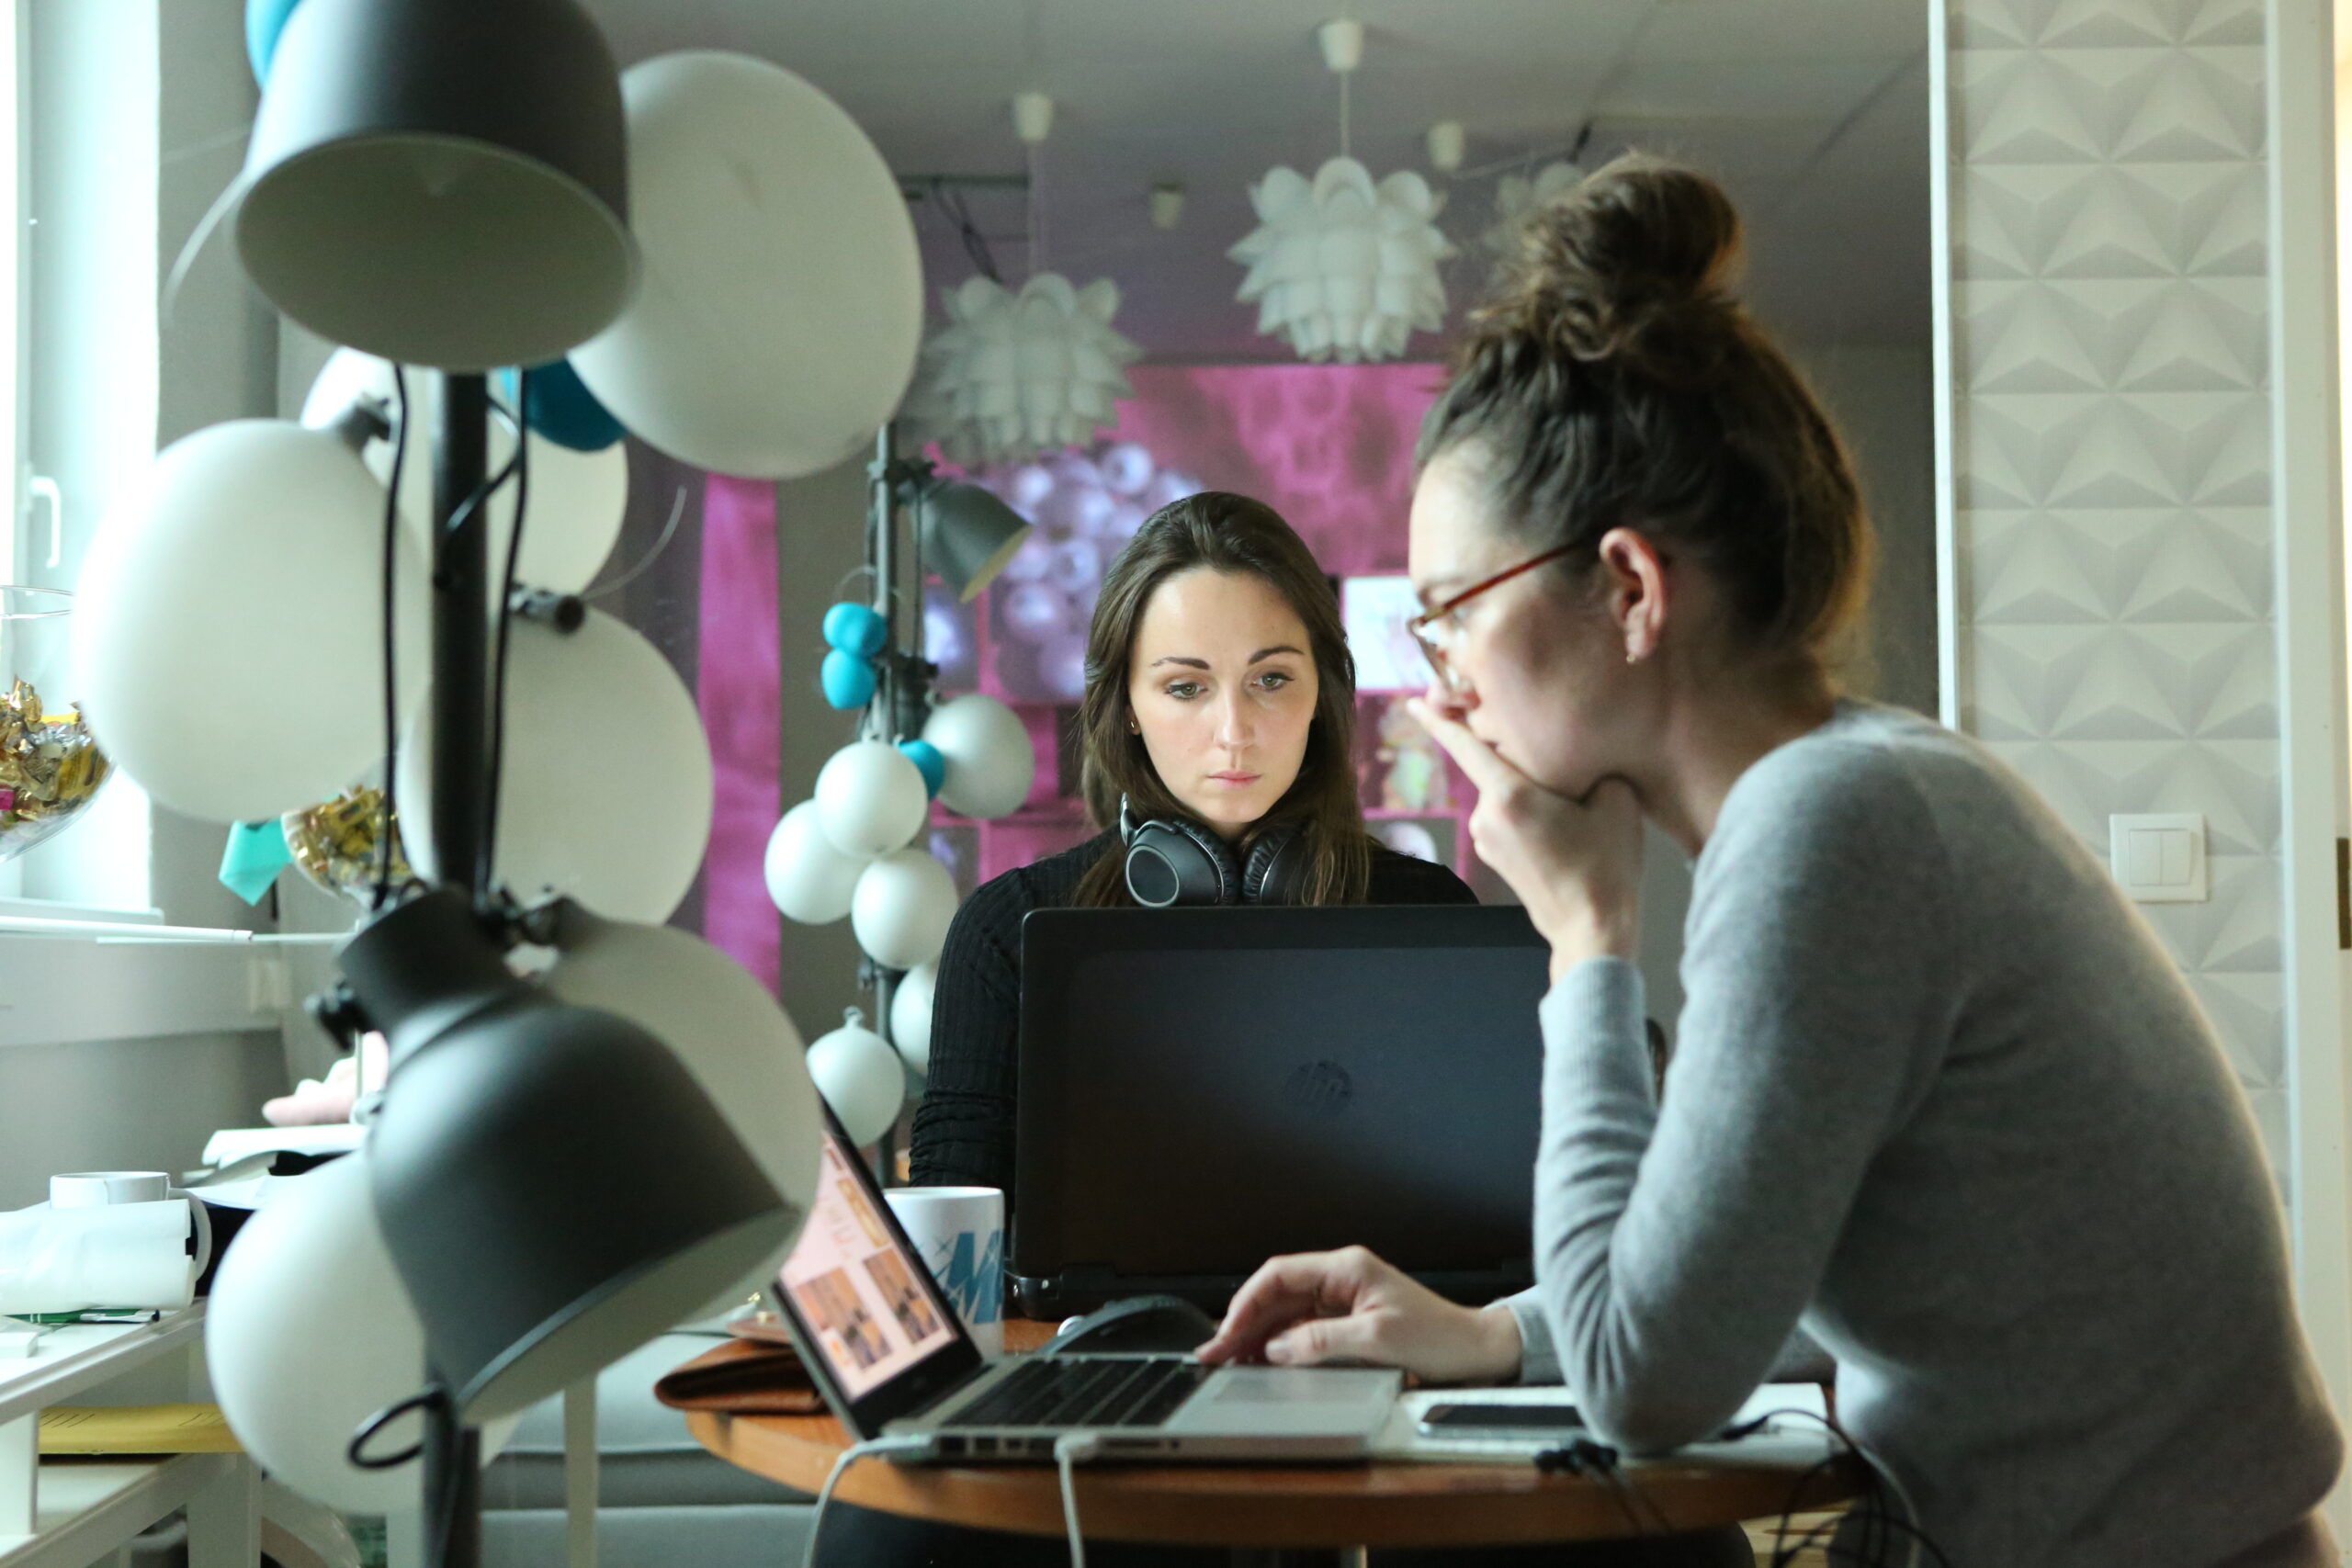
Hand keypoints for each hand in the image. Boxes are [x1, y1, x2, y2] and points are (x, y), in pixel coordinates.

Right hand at [1194, 1246, 1523, 1383]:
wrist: (1476, 1350)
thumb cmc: (1439, 1336)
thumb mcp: (1377, 1339)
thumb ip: (1322, 1341)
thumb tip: (1278, 1348)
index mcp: (1347, 1267)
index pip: (1279, 1274)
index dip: (1247, 1301)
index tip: (1228, 1330)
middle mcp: (1341, 1278)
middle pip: (1277, 1294)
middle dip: (1244, 1322)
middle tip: (1216, 1352)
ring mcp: (1344, 1299)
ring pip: (1286, 1313)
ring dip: (1258, 1336)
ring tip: (1231, 1360)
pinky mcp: (1349, 1321)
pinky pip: (1303, 1329)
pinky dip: (1280, 1345)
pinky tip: (1264, 1362)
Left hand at [1407, 698, 1642, 980]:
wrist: (1591, 929)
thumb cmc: (1605, 867)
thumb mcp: (1615, 803)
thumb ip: (1589, 764)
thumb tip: (1579, 752)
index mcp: (1509, 795)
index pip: (1465, 745)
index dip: (1440, 719)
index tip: (1417, 701)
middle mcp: (1486, 815)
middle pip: (1494, 766)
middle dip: (1519, 758)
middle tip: (1561, 769)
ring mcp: (1484, 839)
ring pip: (1502, 793)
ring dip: (1527, 789)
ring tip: (1573, 809)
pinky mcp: (1492, 856)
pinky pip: (1505, 817)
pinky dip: (1525, 812)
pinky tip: (1561, 828)